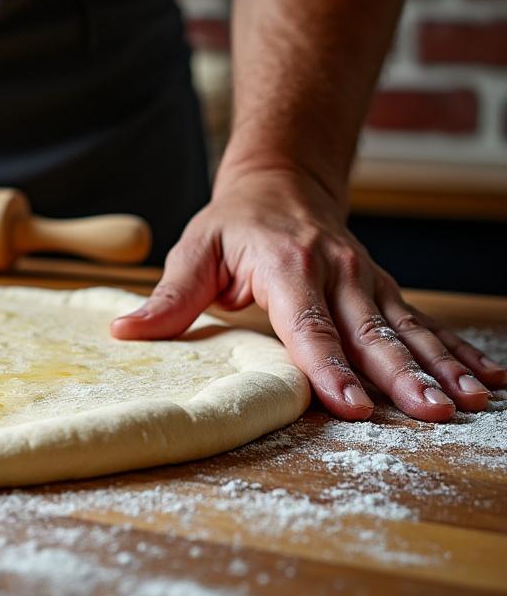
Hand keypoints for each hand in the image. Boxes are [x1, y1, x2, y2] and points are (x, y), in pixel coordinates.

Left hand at [111, 167, 504, 421]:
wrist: (283, 181)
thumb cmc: (233, 224)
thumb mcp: (194, 249)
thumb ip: (168, 295)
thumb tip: (124, 331)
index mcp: (287, 264)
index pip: (307, 324)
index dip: (328, 366)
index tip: (349, 404)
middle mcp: (338, 272)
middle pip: (370, 332)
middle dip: (400, 375)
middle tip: (428, 413)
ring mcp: (368, 281)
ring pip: (407, 329)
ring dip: (438, 367)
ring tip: (467, 403)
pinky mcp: (384, 291)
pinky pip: (423, 324)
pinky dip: (454, 351)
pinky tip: (485, 380)